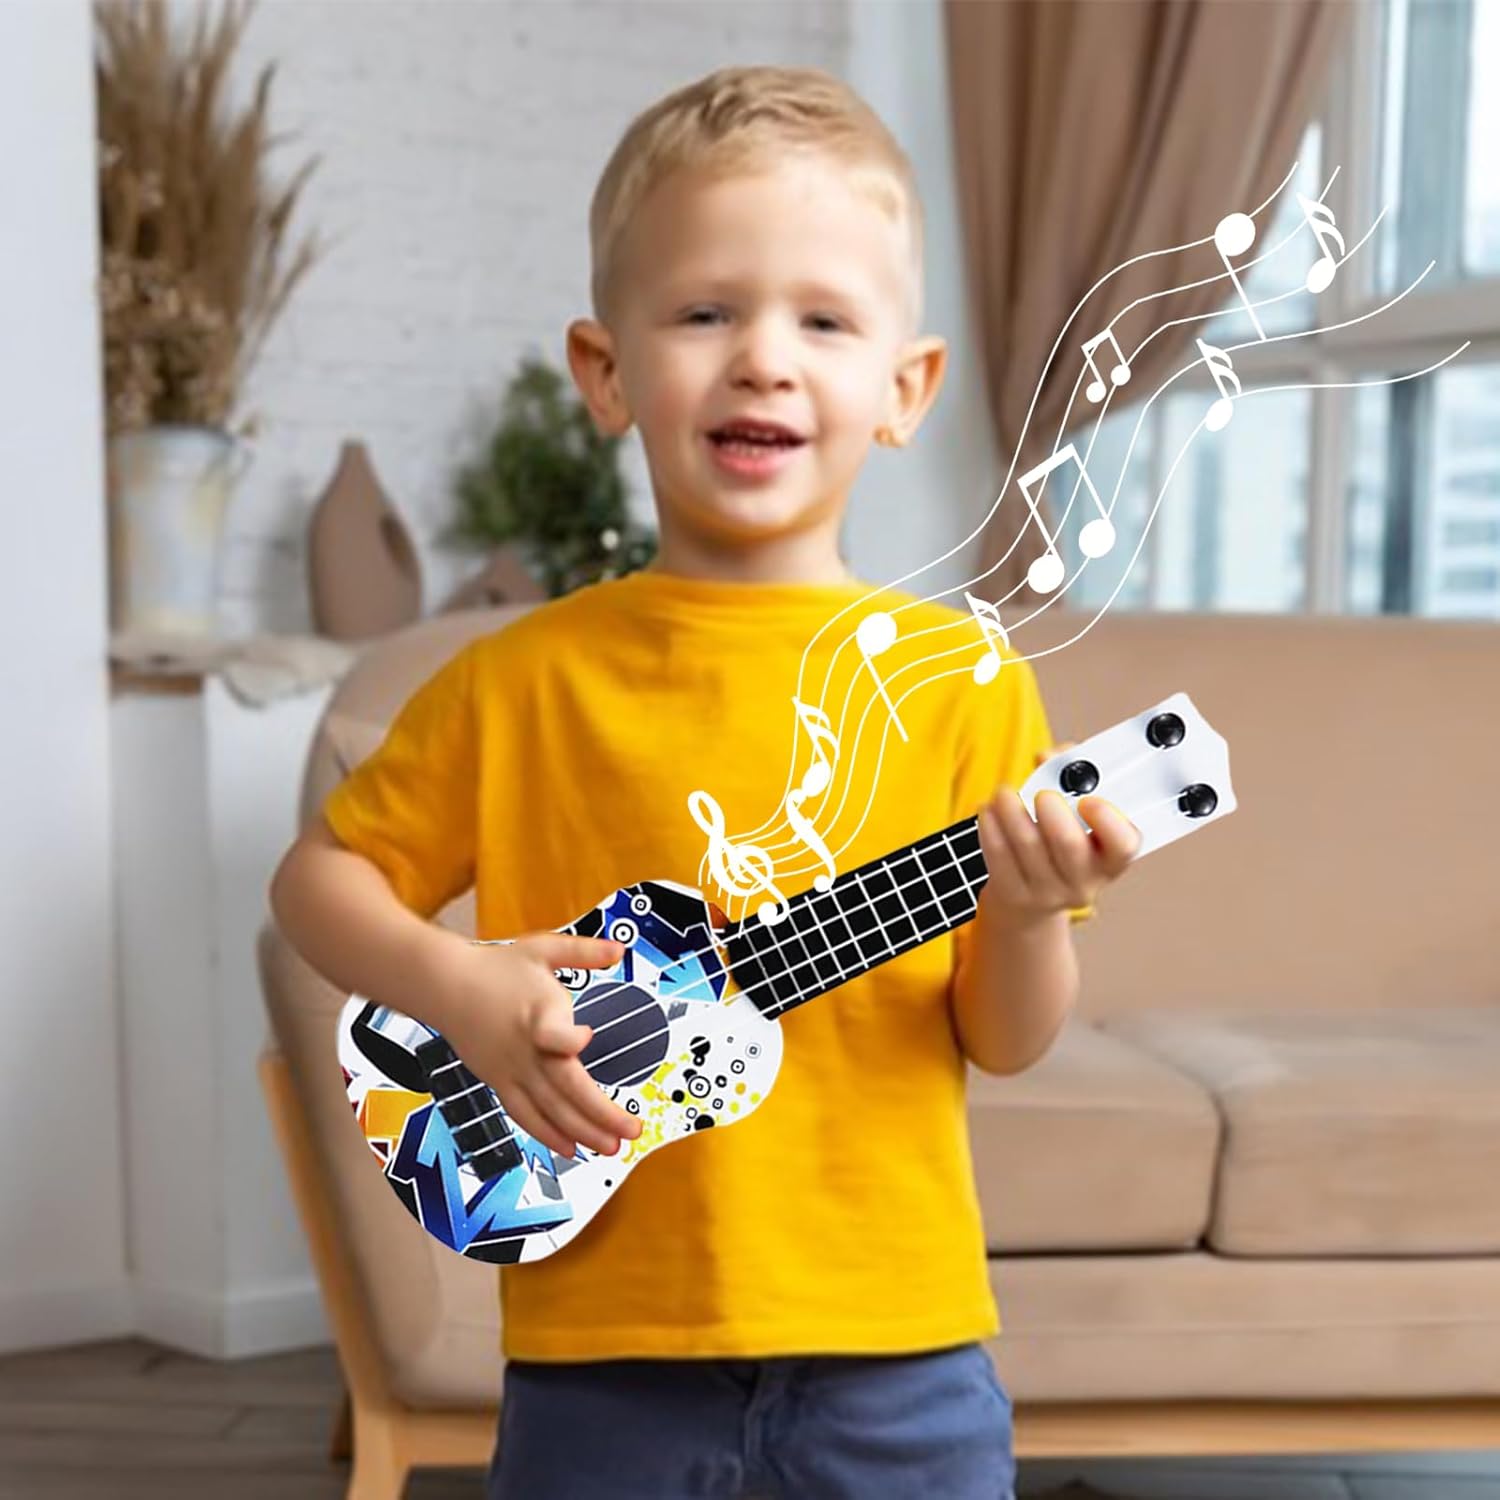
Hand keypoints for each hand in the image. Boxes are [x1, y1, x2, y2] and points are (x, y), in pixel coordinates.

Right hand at [434, 930, 643, 1160]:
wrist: (445, 985)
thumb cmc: (495, 967)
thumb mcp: (543, 949)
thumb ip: (583, 950)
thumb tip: (618, 948)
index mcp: (537, 1014)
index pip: (551, 1033)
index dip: (569, 1038)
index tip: (587, 1035)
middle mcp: (526, 1050)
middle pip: (564, 1087)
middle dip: (601, 1114)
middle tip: (631, 1131)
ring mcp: (511, 1071)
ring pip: (549, 1110)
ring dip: (582, 1132)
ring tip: (610, 1147)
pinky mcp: (499, 1083)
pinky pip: (525, 1116)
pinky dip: (548, 1135)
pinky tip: (571, 1148)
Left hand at [975, 742, 1141, 927]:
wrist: (1034, 897)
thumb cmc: (1061, 841)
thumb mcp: (1078, 817)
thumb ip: (1072, 779)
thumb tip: (1049, 757)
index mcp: (1110, 859)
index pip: (1123, 844)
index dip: (1107, 819)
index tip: (1088, 799)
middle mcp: (1084, 881)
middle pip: (1068, 843)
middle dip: (1051, 808)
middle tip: (1041, 793)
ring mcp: (1048, 892)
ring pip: (1027, 843)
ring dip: (1011, 807)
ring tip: (1004, 793)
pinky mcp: (1014, 893)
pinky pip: (998, 854)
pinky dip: (990, 824)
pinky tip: (990, 811)